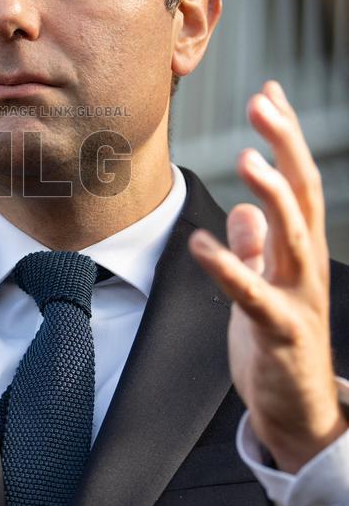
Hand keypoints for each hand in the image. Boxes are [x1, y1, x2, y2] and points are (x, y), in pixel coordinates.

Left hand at [189, 80, 345, 473]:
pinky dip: (228, 267)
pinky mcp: (280, 332)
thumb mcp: (266, 285)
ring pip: (293, 234)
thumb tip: (243, 211)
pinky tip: (200, 243)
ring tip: (248, 157)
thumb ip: (257, 247)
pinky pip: (254, 295)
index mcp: (299, 250)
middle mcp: (305, 266)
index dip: (284, 136)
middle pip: (301, 193)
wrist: (299, 414)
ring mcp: (298, 298)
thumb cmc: (280, 347)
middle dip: (284, 145)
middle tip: (264, 101)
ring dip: (272, 193)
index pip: (297, 180)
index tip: (268, 90)